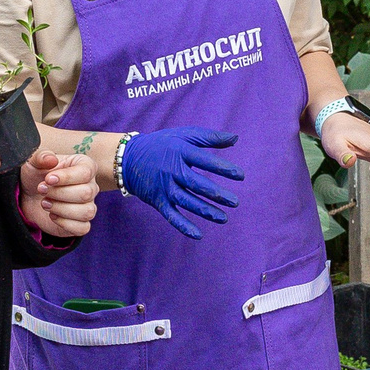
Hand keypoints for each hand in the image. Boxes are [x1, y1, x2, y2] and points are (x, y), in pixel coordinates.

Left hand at [18, 150, 98, 239]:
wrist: (29, 195)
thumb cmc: (36, 175)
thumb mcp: (33, 161)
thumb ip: (41, 156)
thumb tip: (52, 159)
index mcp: (85, 166)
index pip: (85, 173)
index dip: (66, 177)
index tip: (48, 179)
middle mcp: (91, 186)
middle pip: (86, 193)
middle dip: (59, 193)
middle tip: (42, 190)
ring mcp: (88, 206)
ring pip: (87, 212)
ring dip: (61, 208)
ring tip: (45, 203)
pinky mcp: (81, 223)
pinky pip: (82, 228)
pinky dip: (65, 223)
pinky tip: (52, 215)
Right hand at [119, 127, 244, 238]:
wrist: (128, 158)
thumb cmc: (162, 145)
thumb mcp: (183, 135)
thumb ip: (209, 137)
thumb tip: (236, 138)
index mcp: (179, 151)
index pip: (205, 160)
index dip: (223, 168)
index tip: (240, 176)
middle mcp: (171, 170)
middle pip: (197, 184)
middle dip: (217, 194)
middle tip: (235, 202)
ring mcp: (164, 187)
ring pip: (186, 201)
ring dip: (205, 211)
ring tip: (224, 218)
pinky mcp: (158, 200)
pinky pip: (171, 215)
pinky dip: (183, 226)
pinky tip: (198, 235)